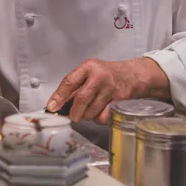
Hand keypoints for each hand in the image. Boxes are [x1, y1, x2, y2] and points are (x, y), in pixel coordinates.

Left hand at [47, 57, 169, 123]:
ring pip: (91, 111)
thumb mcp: (90, 73)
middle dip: (74, 113)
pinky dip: (99, 118)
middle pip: (81, 100)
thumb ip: (75, 86)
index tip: (51, 107)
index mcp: (89, 67)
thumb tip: (57, 103)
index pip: (69, 81)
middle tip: (73, 117)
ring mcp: (110, 89)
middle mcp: (99, 76)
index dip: (59, 96)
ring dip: (87, 115)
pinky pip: (103, 117)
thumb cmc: (106, 74)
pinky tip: (101, 111)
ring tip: (90, 109)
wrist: (133, 75)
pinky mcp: (119, 100)